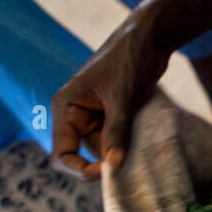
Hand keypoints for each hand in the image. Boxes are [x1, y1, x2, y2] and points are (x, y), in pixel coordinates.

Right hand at [50, 15, 168, 180]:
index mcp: (66, 107)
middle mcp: (74, 114)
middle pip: (84, 155)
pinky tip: (141, 137)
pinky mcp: (109, 116)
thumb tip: (112, 168)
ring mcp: (92, 116)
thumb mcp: (123, 98)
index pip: (61, 154)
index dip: (80, 169)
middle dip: (105, 160)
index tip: (107, 172)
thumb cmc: (130, 61)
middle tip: (131, 158)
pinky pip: (114, 141)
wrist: (150, 38)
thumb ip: (116, 133)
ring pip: (102, 150)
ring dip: (120, 152)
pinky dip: (127, 144)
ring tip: (139, 139)